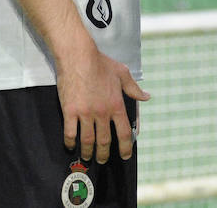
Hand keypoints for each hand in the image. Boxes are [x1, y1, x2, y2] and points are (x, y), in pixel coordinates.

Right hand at [56, 44, 147, 162]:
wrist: (78, 55)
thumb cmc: (100, 62)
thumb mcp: (122, 73)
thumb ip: (134, 88)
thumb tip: (146, 97)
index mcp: (116, 105)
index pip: (124, 133)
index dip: (125, 148)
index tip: (124, 155)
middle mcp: (102, 112)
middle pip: (104, 141)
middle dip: (104, 154)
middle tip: (102, 160)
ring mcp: (85, 113)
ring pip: (88, 141)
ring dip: (88, 152)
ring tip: (87, 157)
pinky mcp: (70, 111)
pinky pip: (70, 132)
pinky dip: (70, 142)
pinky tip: (70, 145)